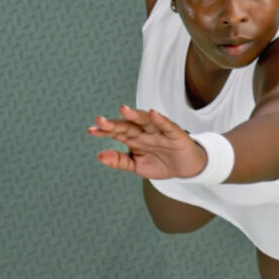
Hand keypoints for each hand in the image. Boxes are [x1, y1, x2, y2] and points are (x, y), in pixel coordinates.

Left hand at [90, 105, 208, 179]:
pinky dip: (160, 120)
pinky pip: (167, 126)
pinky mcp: (175, 134)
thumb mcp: (137, 166)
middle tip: (100, 120)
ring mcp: (160, 132)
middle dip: (114, 123)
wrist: (187, 168)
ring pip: (146, 121)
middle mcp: (145, 133)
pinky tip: (153, 114)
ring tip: (123, 110)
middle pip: (128, 126)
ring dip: (135, 115)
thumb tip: (99, 155)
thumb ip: (119, 161)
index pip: (117, 133)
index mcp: (134, 139)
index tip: (91, 130)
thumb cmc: (162, 163)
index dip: (105, 131)